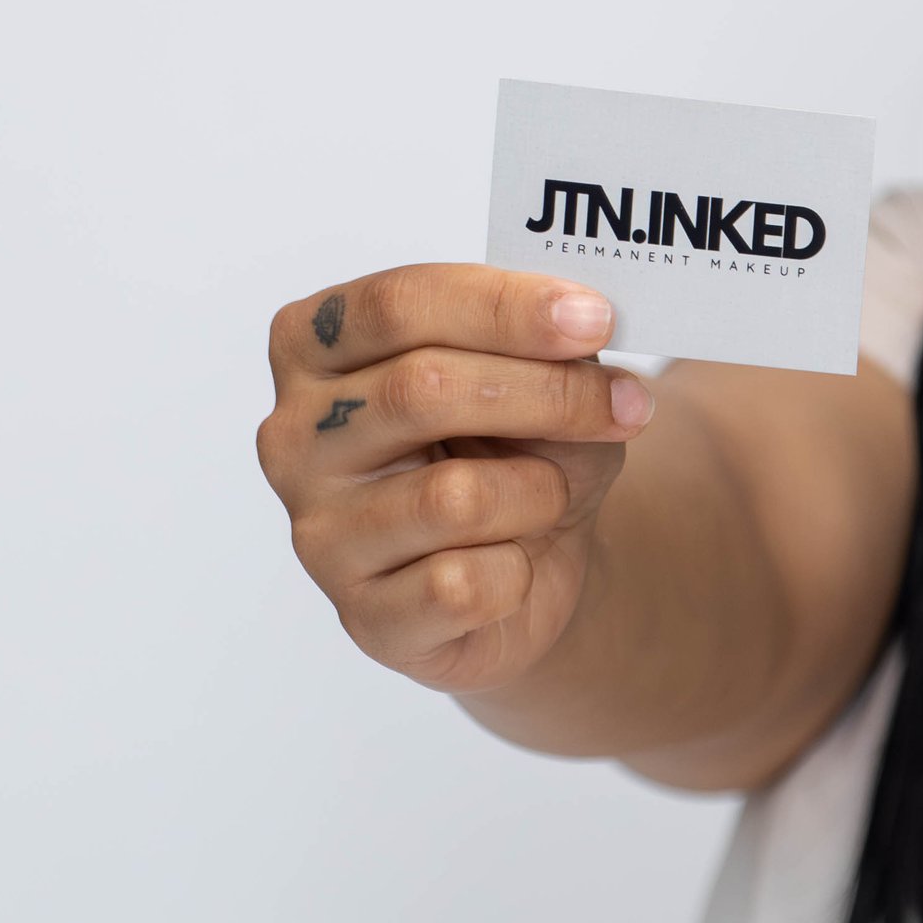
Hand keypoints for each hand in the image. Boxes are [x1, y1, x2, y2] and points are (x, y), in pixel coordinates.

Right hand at [258, 265, 656, 695]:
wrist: (527, 568)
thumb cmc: (517, 452)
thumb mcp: (543, 378)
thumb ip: (549, 347)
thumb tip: (582, 329)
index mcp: (314, 346)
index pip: (398, 305)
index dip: (506, 308)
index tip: (597, 318)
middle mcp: (295, 436)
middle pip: (422, 390)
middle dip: (548, 394)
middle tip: (628, 403)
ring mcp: (318, 533)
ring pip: (453, 497)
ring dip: (539, 491)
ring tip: (546, 496)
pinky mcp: (364, 617)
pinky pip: (463, 585)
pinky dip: (517, 572)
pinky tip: (510, 566)